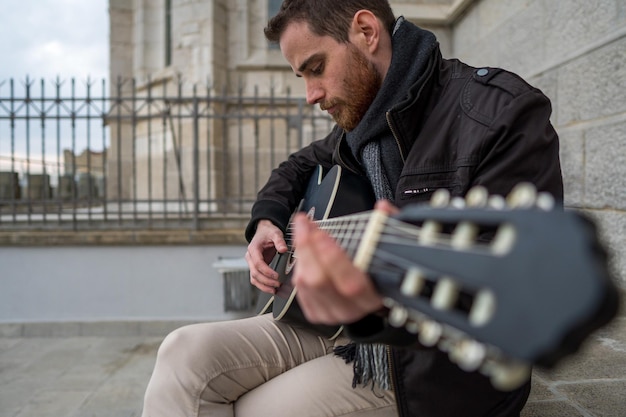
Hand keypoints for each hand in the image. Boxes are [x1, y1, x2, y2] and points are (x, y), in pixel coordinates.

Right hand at [245, 220, 287, 293]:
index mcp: (253, 248)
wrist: (264, 231)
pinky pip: (256, 279)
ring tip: (274, 290)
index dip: (267, 271)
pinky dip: (262, 285)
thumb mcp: (275, 233)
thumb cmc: (268, 232)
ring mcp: (252, 263)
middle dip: (266, 281)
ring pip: (254, 278)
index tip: (276, 276)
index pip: (258, 263)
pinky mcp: (256, 267)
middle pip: (255, 273)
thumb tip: (283, 249)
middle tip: (277, 284)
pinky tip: (271, 289)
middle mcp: (250, 257)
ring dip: (263, 286)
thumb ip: (279, 240)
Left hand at [291, 200, 398, 324]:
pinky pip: (299, 287)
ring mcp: (331, 313)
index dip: (334, 259)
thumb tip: (383, 208)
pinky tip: (304, 248)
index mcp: (373, 297)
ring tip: (304, 230)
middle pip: (320, 281)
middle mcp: (351, 309)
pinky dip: (299, 264)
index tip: (322, 234)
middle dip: (308, 248)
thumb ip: (387, 226)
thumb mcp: (387, 248)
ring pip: (305, 283)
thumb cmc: (377, 268)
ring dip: (301, 252)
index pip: (351, 284)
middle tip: (306, 225)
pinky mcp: (316, 313)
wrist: (371, 293)